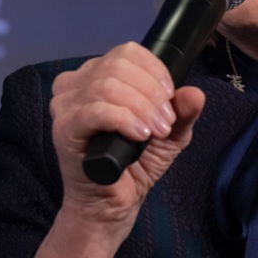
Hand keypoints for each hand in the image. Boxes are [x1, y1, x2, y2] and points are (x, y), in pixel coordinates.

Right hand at [33, 42, 204, 257]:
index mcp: (98, 75)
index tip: (170, 97)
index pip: (127, 52)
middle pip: (118, 66)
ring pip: (107, 86)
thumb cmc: (135, 164)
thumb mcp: (170, 135)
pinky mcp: (63, 130)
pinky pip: (95, 110)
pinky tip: (140, 136)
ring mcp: (65, 106)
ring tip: (156, 132)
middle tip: (165, 123)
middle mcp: (76, 83)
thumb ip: (183, 112)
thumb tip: (194, 93)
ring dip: (142, 108)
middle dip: (151, 93)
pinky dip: (124, 120)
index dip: (155, 71)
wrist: (111, 205)